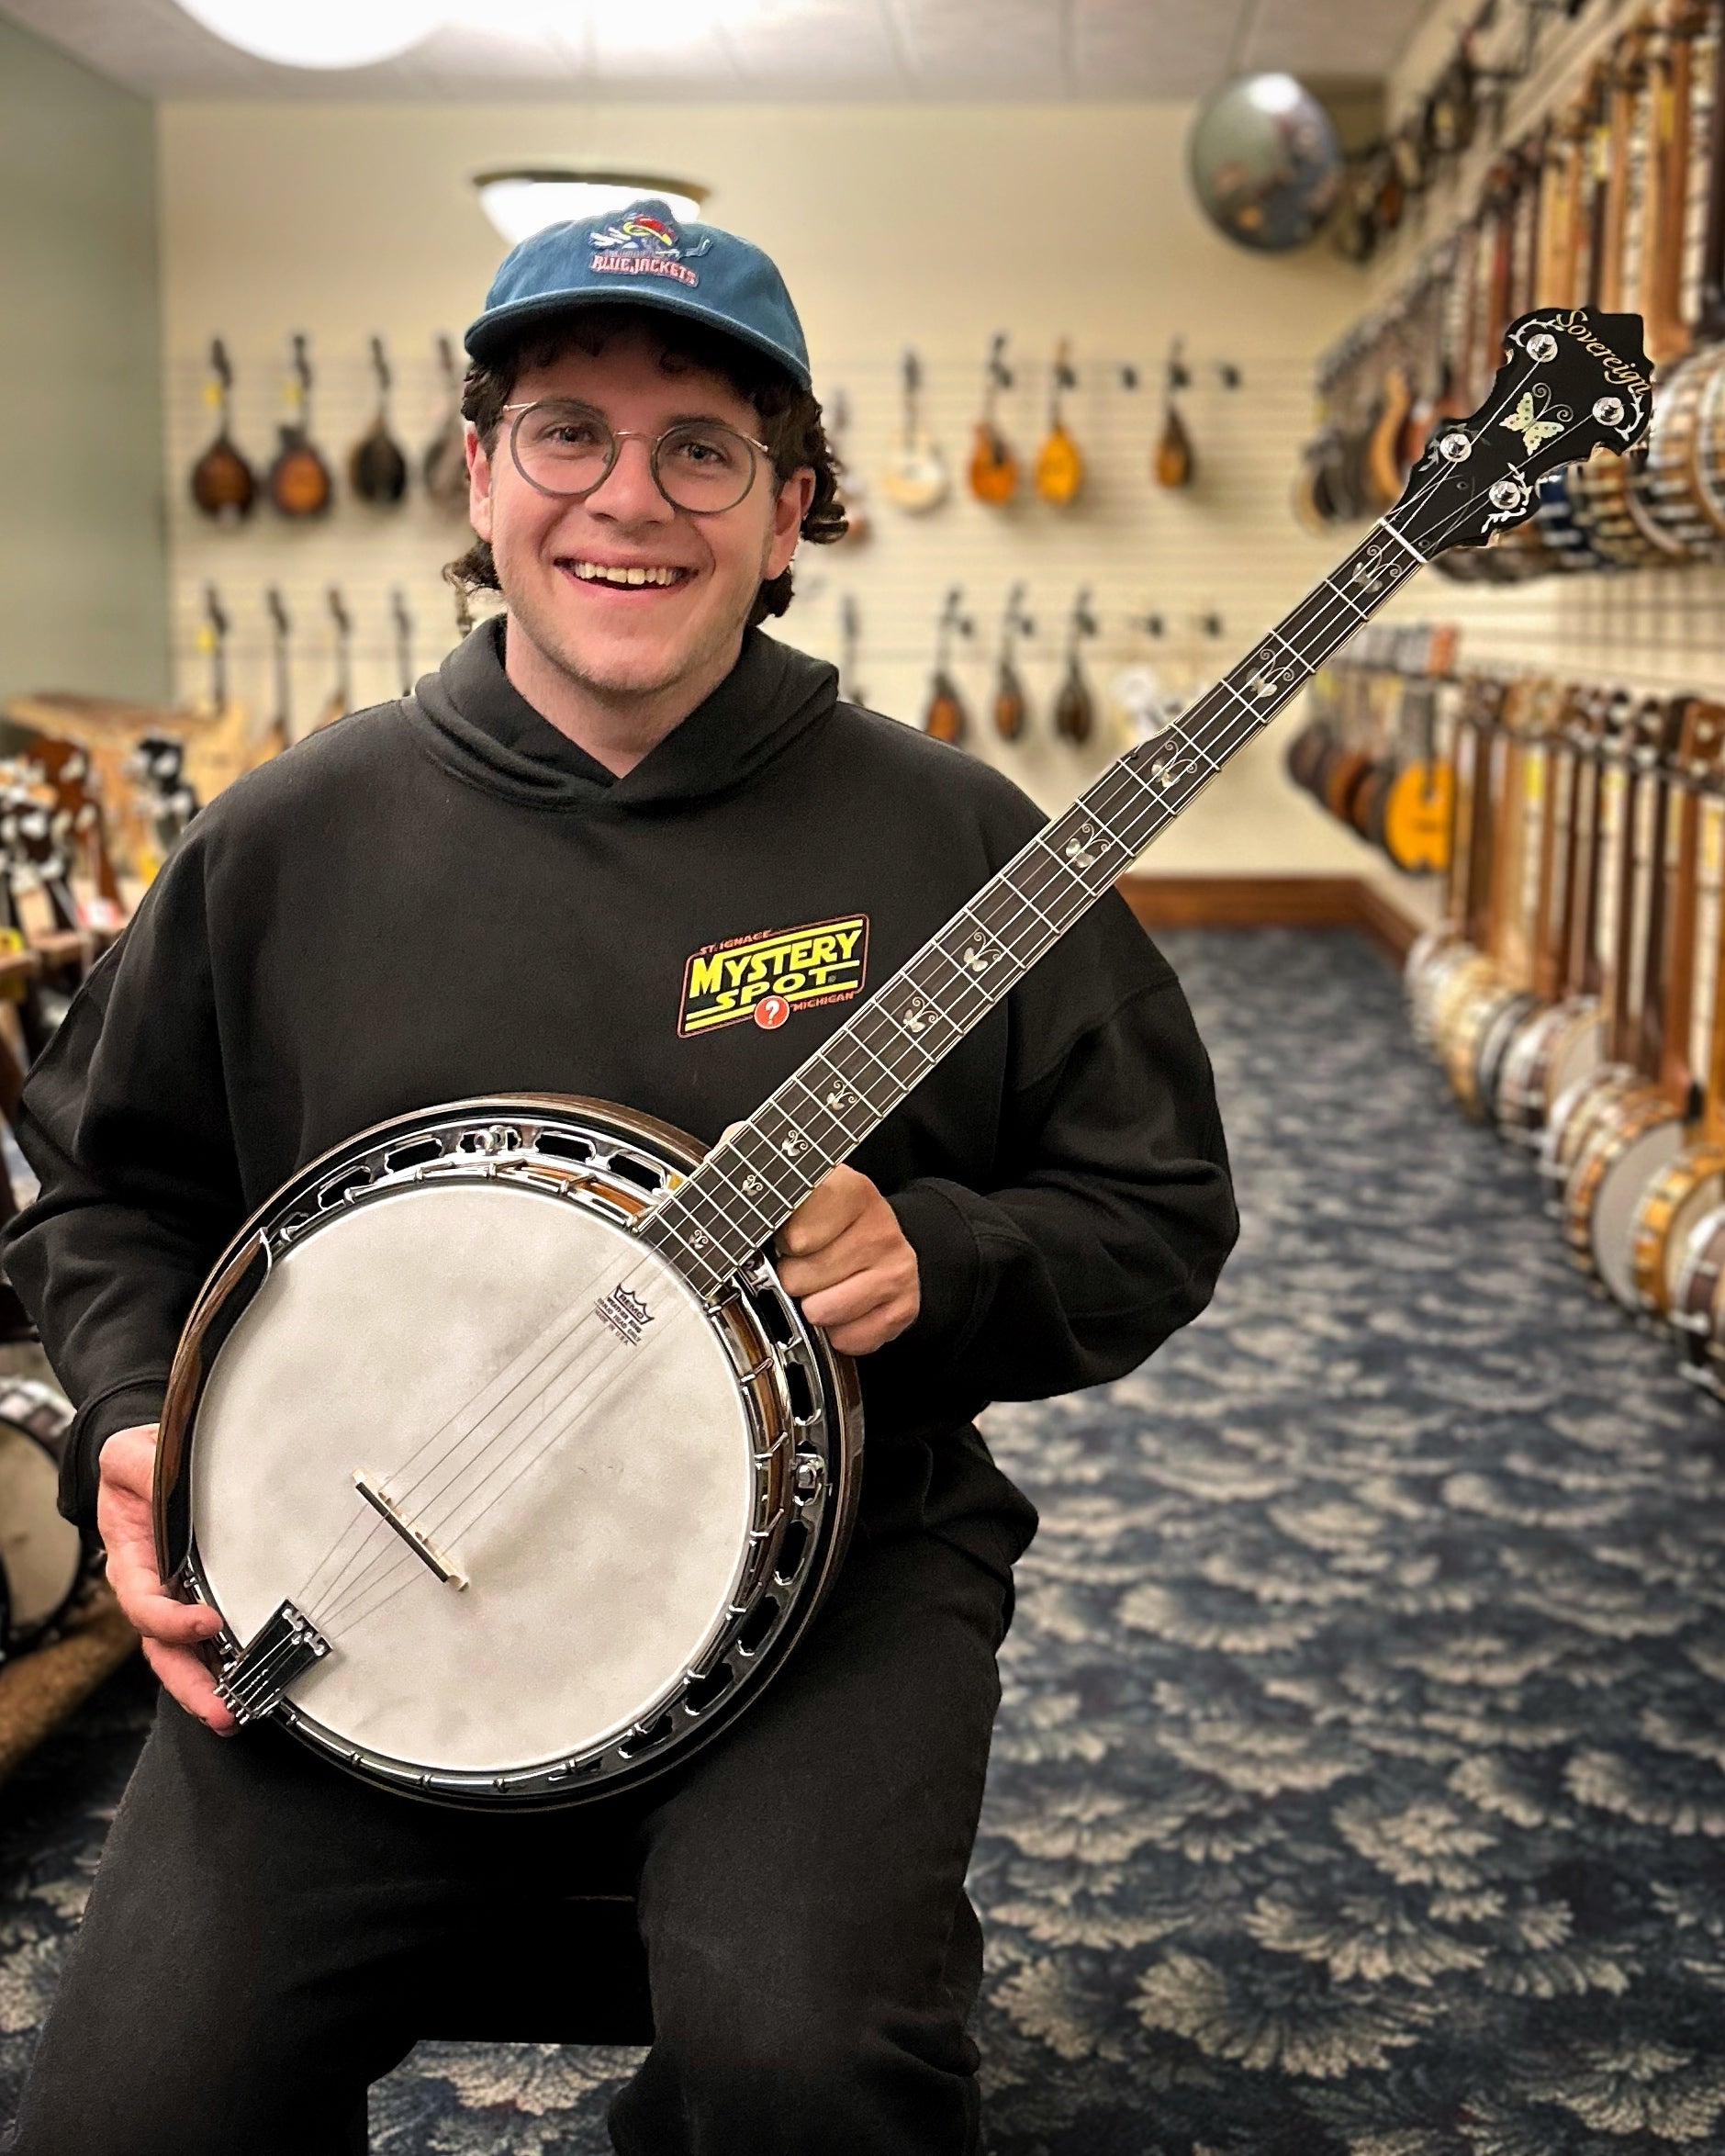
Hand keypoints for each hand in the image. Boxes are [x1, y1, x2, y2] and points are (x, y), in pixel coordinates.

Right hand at [97, 1424, 235, 1734]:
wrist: (151, 1467)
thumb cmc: (139, 1468)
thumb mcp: (129, 1457)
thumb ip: (140, 1466)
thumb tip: (159, 1475)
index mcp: (132, 1563)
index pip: (144, 1603)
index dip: (170, 1619)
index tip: (207, 1623)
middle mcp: (154, 1591)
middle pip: (165, 1650)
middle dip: (190, 1685)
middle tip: (222, 1711)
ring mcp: (179, 1600)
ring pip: (188, 1657)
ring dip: (210, 1690)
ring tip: (236, 1716)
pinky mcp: (205, 1599)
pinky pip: (213, 1642)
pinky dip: (228, 1667)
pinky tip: (253, 1687)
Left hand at [774, 1164, 919, 1354]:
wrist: (877, 1234)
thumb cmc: (825, 1217)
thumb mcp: (793, 1190)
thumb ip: (762, 1191)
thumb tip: (728, 1197)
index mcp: (850, 1190)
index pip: (796, 1237)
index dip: (781, 1243)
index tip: (786, 1237)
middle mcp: (880, 1226)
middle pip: (800, 1279)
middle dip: (792, 1277)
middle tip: (803, 1264)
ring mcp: (895, 1267)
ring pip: (822, 1312)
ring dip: (813, 1306)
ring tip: (820, 1285)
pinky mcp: (905, 1305)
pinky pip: (849, 1339)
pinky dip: (837, 1332)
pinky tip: (841, 1306)